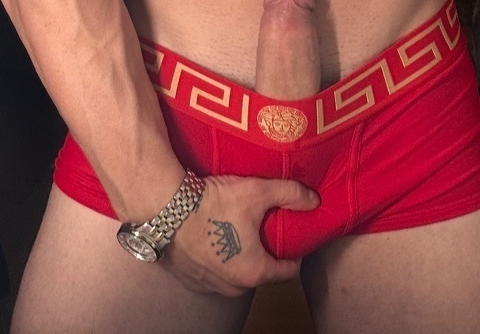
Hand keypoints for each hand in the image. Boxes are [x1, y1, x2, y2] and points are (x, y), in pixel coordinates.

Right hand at [165, 173, 319, 295]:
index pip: (289, 271)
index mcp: (255, 272)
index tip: (292, 235)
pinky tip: (215, 234)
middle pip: (261, 272)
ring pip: (237, 273)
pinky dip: (218, 258)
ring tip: (238, 228)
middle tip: (264, 226)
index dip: (295, 252)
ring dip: (241, 256)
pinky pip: (214, 272)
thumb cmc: (214, 203)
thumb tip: (314, 200)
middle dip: (265, 252)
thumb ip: (290, 194)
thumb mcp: (257, 192)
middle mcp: (233, 287)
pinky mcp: (190, 280)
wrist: (165, 208)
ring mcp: (210, 286)